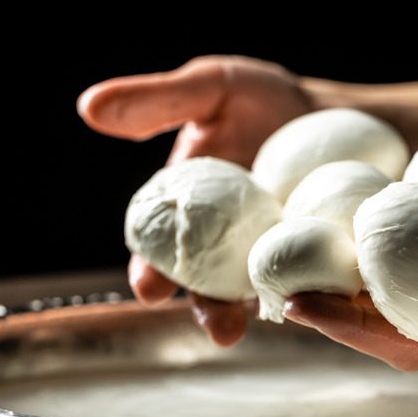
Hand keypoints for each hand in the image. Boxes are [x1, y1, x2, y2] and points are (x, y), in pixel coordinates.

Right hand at [78, 55, 314, 345]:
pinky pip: (309, 274)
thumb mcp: (211, 88)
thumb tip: (90, 107)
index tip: (149, 287)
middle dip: (210, 308)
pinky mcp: (312, 253)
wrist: (327, 112)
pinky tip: (321, 296)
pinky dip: (311, 286)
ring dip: (263, 310)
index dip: (151, 270)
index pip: (161, 249)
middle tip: (220, 329)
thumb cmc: (259, 101)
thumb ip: (158, 101)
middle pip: (210, 284)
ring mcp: (270, 251)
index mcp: (190, 211)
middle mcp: (225, 242)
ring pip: (258, 289)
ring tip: (271, 323)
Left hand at [284, 224, 417, 371]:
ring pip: (413, 284)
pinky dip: (413, 237)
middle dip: (336, 297)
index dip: (344, 324)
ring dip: (366, 267)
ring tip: (319, 241)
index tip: (294, 304)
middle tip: (283, 271)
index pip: (403, 340)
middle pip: (392, 315)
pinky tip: (392, 213)